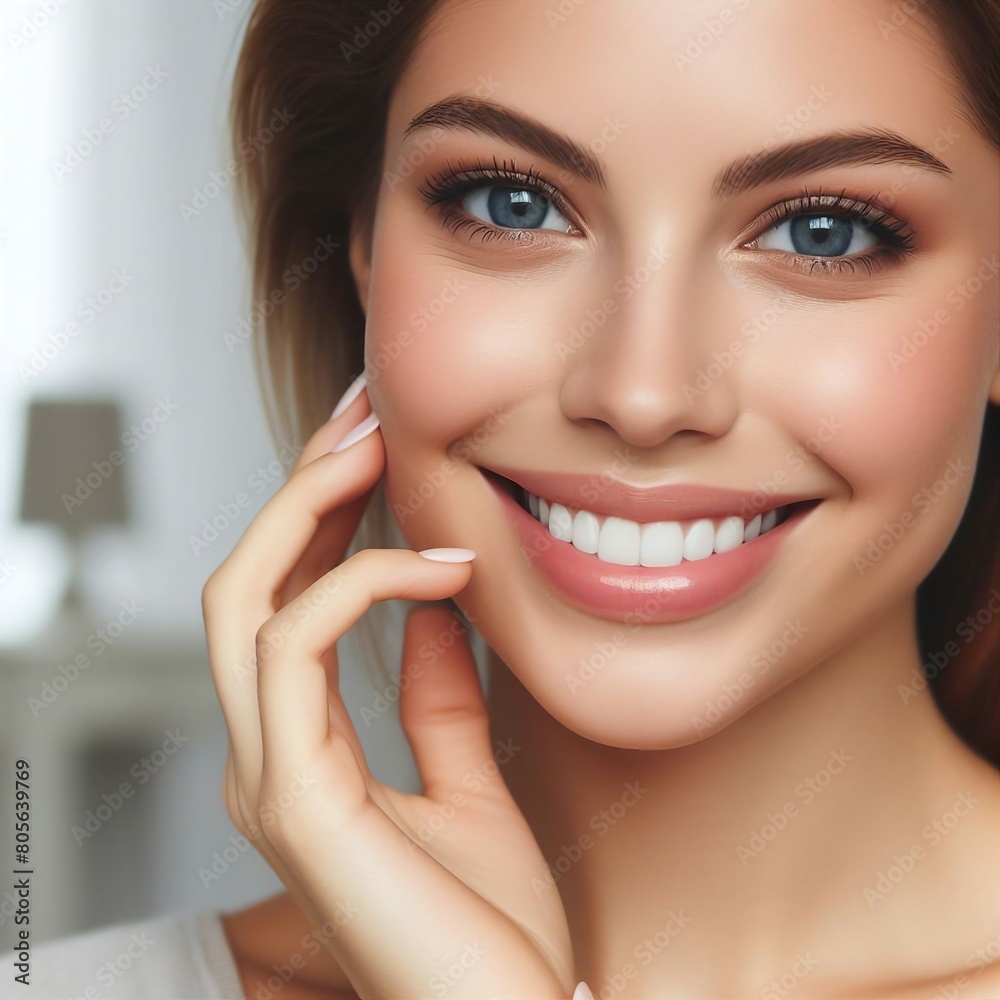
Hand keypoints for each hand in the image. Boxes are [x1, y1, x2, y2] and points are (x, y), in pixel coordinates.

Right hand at [201, 385, 574, 998]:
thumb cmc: (493, 931)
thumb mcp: (469, 784)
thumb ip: (440, 701)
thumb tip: (436, 611)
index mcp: (304, 753)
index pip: (286, 600)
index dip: (322, 513)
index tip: (376, 445)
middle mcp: (267, 757)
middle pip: (246, 580)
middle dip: (300, 484)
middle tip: (363, 409)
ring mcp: (269, 779)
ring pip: (243, 598)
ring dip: (310, 507)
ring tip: (379, 444)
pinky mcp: (294, 801)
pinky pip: (294, 647)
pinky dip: (363, 583)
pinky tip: (444, 566)